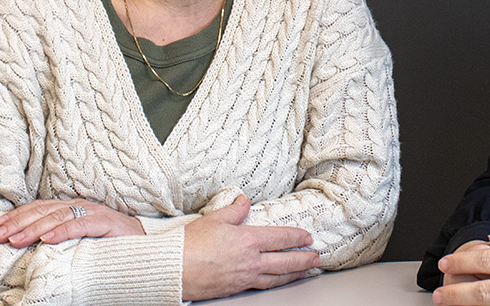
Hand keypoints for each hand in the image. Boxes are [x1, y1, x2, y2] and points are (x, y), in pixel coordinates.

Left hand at [0, 198, 144, 247]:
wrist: (144, 244)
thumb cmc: (108, 244)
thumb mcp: (78, 238)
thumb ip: (58, 236)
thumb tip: (29, 244)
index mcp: (73, 208)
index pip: (40, 208)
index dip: (18, 215)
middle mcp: (81, 206)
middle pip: (44, 211)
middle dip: (19, 222)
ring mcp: (93, 212)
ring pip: (58, 217)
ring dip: (34, 228)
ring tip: (15, 239)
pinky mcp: (105, 222)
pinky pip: (79, 226)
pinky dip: (61, 232)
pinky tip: (46, 239)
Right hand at [182, 194, 320, 300]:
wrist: (173, 269)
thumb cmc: (190, 244)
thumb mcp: (214, 219)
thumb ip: (234, 210)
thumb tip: (244, 201)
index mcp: (248, 239)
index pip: (280, 237)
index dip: (297, 237)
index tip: (308, 237)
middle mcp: (250, 260)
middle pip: (285, 261)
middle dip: (304, 259)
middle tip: (316, 257)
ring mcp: (244, 276)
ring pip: (276, 277)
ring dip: (294, 273)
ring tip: (305, 271)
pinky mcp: (235, 289)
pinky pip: (261, 286)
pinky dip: (274, 284)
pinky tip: (277, 282)